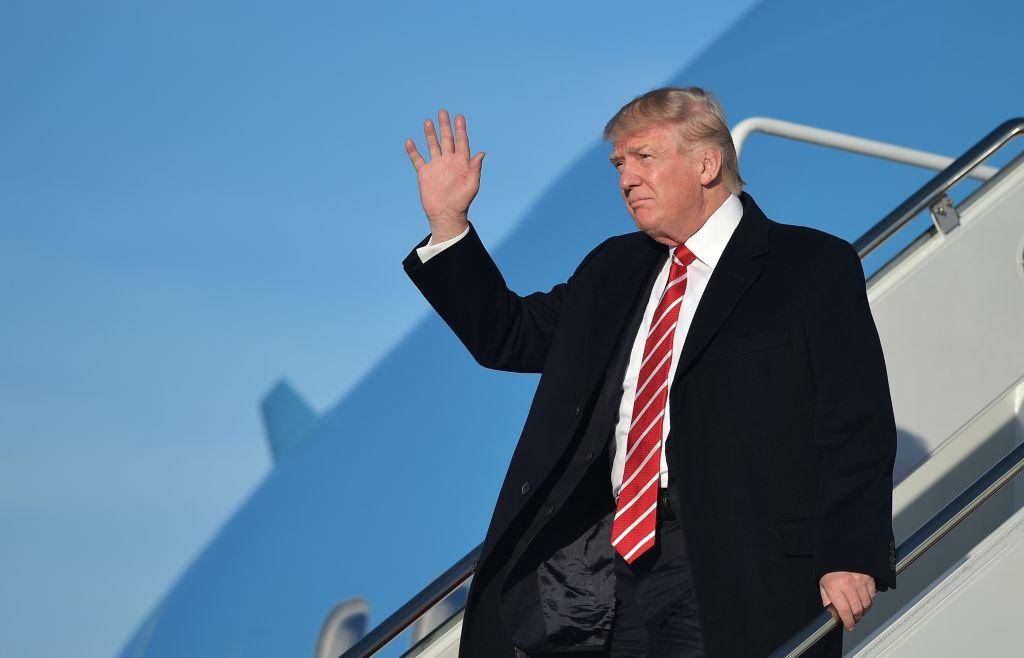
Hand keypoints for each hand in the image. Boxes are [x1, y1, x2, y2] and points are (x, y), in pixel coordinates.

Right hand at [405, 109, 484, 241]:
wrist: (446, 215)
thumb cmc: (462, 202)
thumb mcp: (472, 185)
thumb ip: (475, 169)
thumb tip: (481, 153)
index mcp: (461, 163)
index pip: (461, 142)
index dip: (460, 130)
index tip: (459, 117)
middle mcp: (448, 161)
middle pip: (446, 140)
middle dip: (445, 126)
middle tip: (443, 112)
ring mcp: (436, 166)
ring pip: (432, 146)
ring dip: (430, 134)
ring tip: (428, 122)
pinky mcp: (424, 173)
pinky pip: (418, 159)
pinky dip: (413, 151)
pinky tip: (409, 142)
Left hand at [820, 571, 875, 630]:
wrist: (838, 554)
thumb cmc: (830, 571)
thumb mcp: (823, 586)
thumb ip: (828, 601)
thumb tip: (833, 615)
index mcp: (834, 586)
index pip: (844, 610)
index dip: (848, 622)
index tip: (849, 626)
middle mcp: (848, 584)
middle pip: (857, 609)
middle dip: (856, 618)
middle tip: (854, 620)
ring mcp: (860, 581)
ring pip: (866, 604)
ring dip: (863, 612)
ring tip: (858, 612)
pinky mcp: (868, 578)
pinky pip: (872, 596)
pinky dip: (869, 602)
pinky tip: (864, 602)